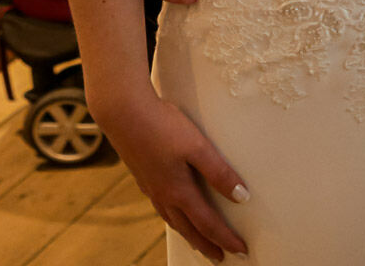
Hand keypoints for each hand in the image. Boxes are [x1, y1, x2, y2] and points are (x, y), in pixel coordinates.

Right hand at [96, 89, 249, 260]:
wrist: (123, 113)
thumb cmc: (164, 126)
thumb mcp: (199, 147)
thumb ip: (220, 172)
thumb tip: (242, 197)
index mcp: (178, 191)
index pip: (207, 224)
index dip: (225, 239)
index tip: (241, 251)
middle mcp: (163, 195)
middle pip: (188, 229)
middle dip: (206, 244)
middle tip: (220, 257)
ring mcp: (150, 187)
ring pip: (172, 220)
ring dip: (188, 233)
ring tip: (198, 241)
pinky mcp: (143, 175)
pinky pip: (161, 207)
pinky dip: (172, 217)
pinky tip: (173, 209)